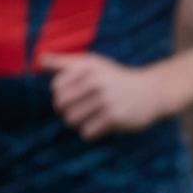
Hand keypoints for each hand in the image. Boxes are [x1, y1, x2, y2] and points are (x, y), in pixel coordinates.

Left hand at [41, 53, 165, 139]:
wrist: (153, 91)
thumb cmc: (116, 79)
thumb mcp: (94, 64)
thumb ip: (65, 63)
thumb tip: (39, 60)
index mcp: (89, 66)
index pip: (56, 87)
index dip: (65, 93)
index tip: (83, 90)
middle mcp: (96, 80)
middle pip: (61, 106)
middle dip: (70, 110)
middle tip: (88, 106)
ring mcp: (106, 99)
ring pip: (72, 121)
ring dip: (82, 122)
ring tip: (97, 114)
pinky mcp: (114, 116)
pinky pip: (87, 132)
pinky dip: (94, 131)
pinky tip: (107, 122)